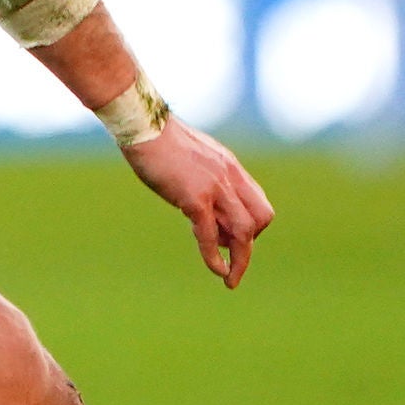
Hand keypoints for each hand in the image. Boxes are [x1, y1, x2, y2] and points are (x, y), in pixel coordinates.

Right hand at [122, 116, 274, 286]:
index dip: (250, 226)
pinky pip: (211, 234)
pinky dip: (215, 256)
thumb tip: (202, 199)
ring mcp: (215, 188)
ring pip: (244, 231)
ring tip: (230, 278)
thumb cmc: (158, 140)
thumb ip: (204, 177)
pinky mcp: (194, 198)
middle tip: (232, 257)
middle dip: (250, 243)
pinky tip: (216, 270)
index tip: (230, 238)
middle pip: (261, 218)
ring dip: (241, 259)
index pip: (257, 203)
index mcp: (230, 168)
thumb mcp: (192, 158)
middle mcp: (230, 178)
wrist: (144, 126)